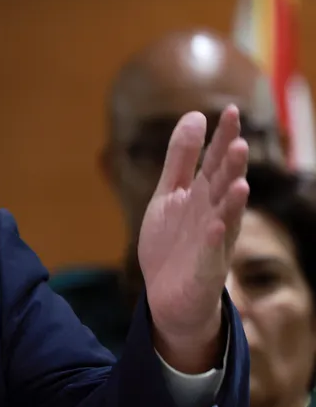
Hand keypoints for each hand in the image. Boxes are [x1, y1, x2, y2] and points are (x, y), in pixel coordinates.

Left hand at [138, 105, 249, 372]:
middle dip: (231, 167)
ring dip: (232, 201)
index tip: (228, 110)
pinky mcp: (205, 269)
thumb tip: (195, 115)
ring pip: (225, 218)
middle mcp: (213, 215)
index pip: (215, 162)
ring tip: (239, 181)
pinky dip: (215, 239)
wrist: (168, 295)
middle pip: (223, 187)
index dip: (222, 138)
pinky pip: (212, 253)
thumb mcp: (170, 194)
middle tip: (238, 142)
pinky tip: (216, 225)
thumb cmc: (173, 242)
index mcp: (204, 195)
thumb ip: (181, 158)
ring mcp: (212, 243)